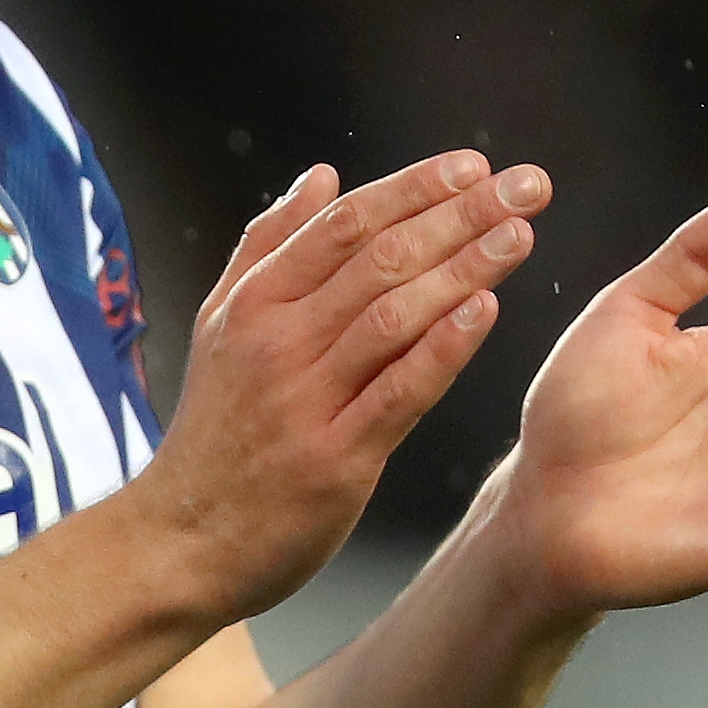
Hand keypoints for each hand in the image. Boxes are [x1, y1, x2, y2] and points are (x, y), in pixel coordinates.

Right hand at [135, 151, 546, 621]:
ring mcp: (305, 400)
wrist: (179, 541)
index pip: (345, 224)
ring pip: (393, 315)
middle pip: (380, 258)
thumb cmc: (214, 433)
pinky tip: (485, 310)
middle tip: (527, 185)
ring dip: (465, 268)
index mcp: (255, 302)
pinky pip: (397, 393)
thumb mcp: (219, 325)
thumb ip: (267, 245)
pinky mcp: (335, 460)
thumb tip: (322, 174)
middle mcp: (278, 341)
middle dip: (459, 215)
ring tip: (521, 234)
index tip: (474, 165)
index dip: (414, 188)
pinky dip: (442, 349)